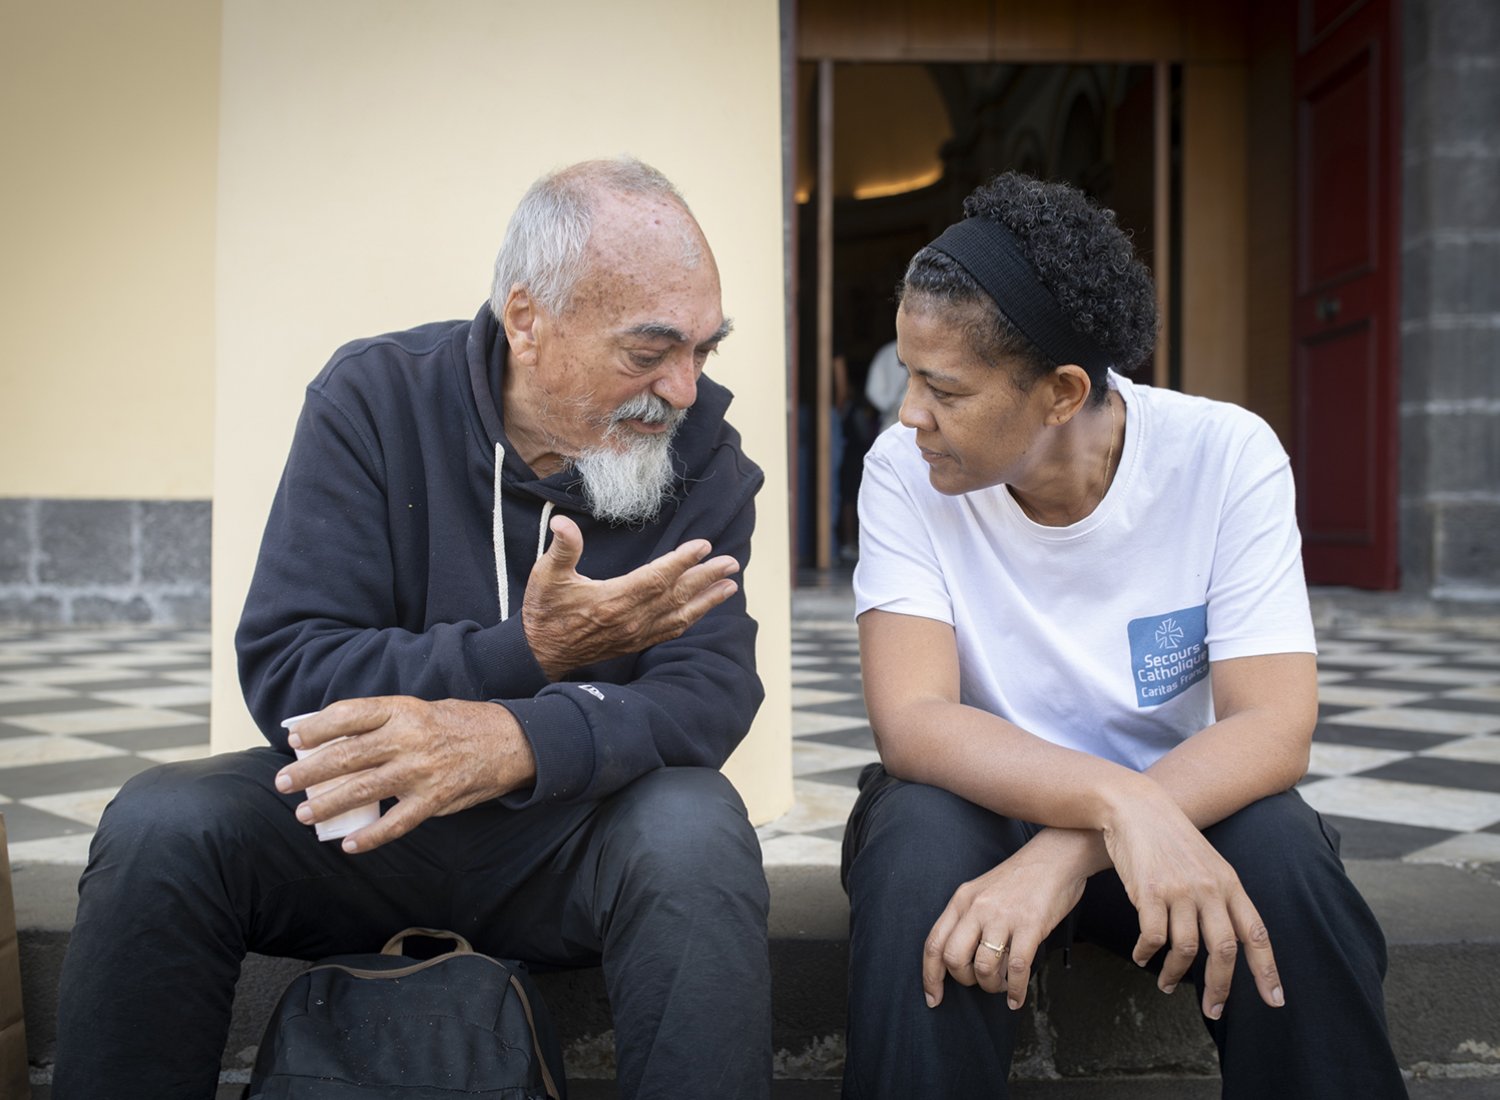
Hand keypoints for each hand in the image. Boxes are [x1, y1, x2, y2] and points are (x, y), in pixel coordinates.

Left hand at [274, 696, 535, 852]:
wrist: (512, 741)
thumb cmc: (462, 723)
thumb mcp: (423, 710)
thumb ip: (387, 725)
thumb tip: (340, 742)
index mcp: (404, 710)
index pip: (350, 715)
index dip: (317, 727)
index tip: (295, 740)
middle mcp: (409, 738)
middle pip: (347, 755)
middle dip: (309, 771)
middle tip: (282, 783)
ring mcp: (422, 770)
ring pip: (364, 789)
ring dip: (328, 804)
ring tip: (303, 814)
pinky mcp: (437, 798)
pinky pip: (397, 822)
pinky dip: (371, 836)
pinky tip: (350, 844)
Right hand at [522, 514, 740, 678]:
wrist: (540, 653)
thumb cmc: (544, 611)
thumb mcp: (546, 576)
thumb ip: (562, 549)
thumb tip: (562, 524)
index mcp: (613, 600)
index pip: (657, 577)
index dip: (682, 561)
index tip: (703, 545)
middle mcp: (631, 620)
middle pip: (677, 595)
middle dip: (706, 577)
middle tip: (731, 563)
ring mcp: (636, 634)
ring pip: (680, 615)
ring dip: (707, 600)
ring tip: (730, 585)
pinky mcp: (635, 643)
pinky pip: (671, 630)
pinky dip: (691, 618)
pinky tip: (703, 609)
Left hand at [922, 835, 1090, 1010]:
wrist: (1056, 857)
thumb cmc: (1021, 879)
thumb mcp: (983, 892)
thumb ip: (969, 919)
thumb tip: (963, 959)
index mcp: (962, 900)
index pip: (934, 943)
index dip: (930, 976)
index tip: (934, 999)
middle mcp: (977, 908)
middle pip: (954, 959)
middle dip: (965, 980)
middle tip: (981, 982)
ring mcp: (1003, 916)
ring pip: (984, 967)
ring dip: (992, 986)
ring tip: (1002, 985)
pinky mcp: (1030, 925)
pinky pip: (1016, 968)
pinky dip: (1015, 990)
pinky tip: (1016, 998)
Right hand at [1102, 787, 1283, 1018]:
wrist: (1137, 806)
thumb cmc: (1170, 838)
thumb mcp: (1207, 863)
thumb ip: (1219, 896)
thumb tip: (1225, 939)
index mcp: (1230, 883)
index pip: (1257, 934)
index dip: (1267, 970)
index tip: (1274, 1000)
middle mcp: (1210, 889)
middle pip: (1224, 950)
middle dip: (1220, 988)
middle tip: (1214, 1011)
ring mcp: (1180, 890)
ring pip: (1186, 949)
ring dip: (1175, 974)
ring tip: (1167, 984)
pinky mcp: (1150, 891)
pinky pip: (1154, 937)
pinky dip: (1147, 954)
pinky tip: (1142, 957)